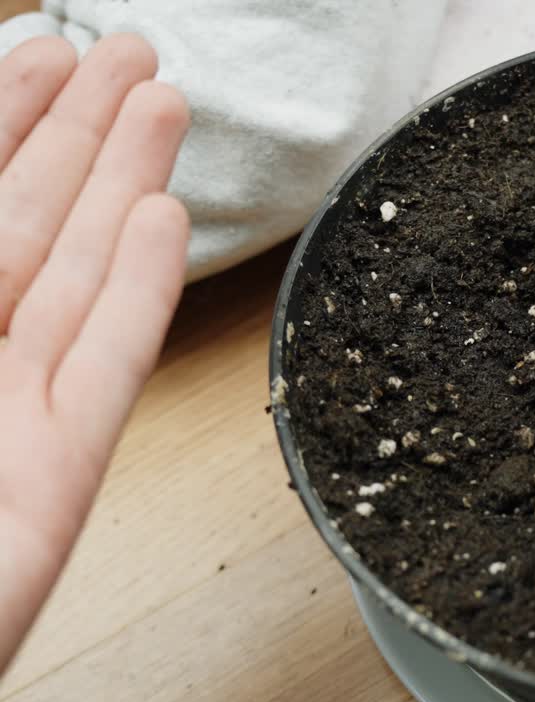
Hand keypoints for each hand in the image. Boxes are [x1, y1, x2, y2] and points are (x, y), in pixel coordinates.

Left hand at [0, 34, 188, 670]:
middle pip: (18, 215)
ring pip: (68, 273)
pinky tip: (164, 224)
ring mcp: (0, 413)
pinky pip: (103, 362)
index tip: (40, 44)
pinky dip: (137, 289)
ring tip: (165, 106)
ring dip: (121, 183)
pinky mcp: (55, 473)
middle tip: (131, 54)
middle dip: (76, 127)